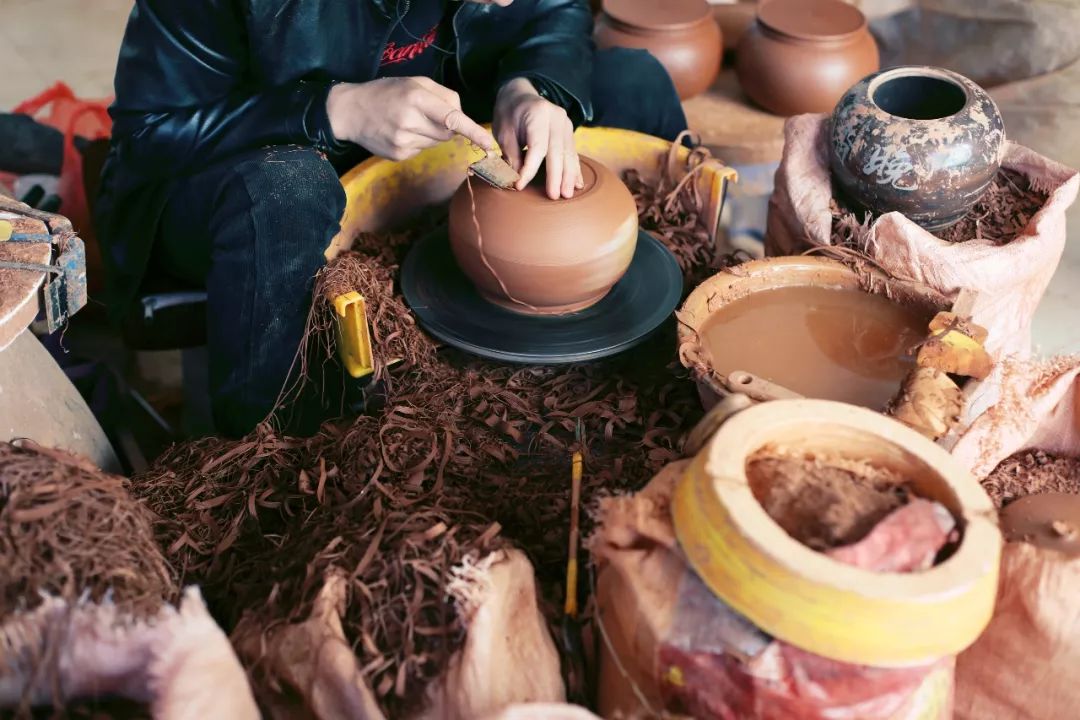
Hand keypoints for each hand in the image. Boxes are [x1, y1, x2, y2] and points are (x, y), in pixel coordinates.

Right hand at [326, 77, 494, 160]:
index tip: (488, 143)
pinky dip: (418, 142)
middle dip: (445, 125)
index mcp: (416, 98)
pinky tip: (401, 132)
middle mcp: (410, 121)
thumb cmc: (385, 92)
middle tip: (424, 113)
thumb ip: (443, 96)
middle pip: (448, 132)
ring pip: (437, 143)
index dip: (472, 131)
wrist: (350, 111)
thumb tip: (462, 117)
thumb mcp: (413, 82)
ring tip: (408, 121)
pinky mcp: (399, 155)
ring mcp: (403, 141)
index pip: (452, 118)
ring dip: (431, 133)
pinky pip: (423, 150)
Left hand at [493, 78, 582, 198]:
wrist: (520, 95)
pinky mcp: (568, 132)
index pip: (537, 146)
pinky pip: (573, 153)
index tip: (520, 185)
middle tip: (555, 196)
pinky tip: (578, 185)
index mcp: (538, 113)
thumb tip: (518, 178)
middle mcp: (556, 117)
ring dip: (569, 176)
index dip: (530, 168)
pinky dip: (574, 169)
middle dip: (557, 176)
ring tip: (567, 195)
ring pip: (569, 153)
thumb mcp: (503, 132)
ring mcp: (566, 124)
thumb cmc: (509, 114)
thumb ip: (511, 153)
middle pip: (558, 151)